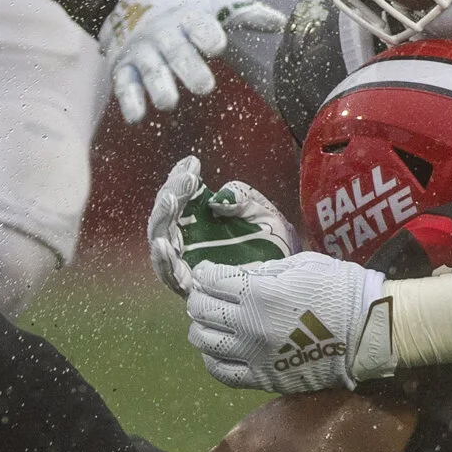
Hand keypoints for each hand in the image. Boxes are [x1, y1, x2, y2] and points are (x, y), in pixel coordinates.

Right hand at [100, 0, 283, 123]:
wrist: (134, 0)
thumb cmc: (186, 10)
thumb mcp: (214, 5)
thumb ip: (246, 13)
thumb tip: (282, 23)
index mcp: (188, 17)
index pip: (198, 25)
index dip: (207, 35)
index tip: (217, 46)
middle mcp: (164, 34)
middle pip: (175, 51)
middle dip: (187, 68)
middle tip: (204, 87)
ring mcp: (142, 52)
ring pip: (150, 70)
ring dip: (159, 87)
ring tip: (169, 103)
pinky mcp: (123, 68)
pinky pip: (124, 85)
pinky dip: (129, 100)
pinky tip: (137, 117)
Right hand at [149, 157, 298, 295]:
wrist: (290, 278)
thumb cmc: (272, 243)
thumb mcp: (261, 211)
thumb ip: (241, 197)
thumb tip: (217, 199)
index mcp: (200, 218)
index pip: (181, 195)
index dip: (180, 178)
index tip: (192, 164)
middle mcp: (188, 240)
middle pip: (165, 217)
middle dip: (170, 195)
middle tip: (185, 180)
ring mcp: (187, 264)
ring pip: (161, 241)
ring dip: (162, 220)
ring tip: (171, 200)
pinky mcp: (191, 288)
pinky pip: (170, 275)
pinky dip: (164, 261)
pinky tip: (165, 245)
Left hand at [185, 251, 391, 392]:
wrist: (367, 331)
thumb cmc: (339, 289)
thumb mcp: (300, 265)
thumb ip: (263, 271)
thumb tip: (237, 275)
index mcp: (258, 292)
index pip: (212, 281)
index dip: (205, 274)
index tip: (206, 273)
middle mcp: (248, 325)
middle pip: (203, 310)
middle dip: (198, 298)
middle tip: (205, 295)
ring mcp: (254, 355)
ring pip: (205, 342)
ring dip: (200, 328)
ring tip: (207, 322)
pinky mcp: (263, 378)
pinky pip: (223, 373)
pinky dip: (212, 360)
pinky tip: (216, 351)